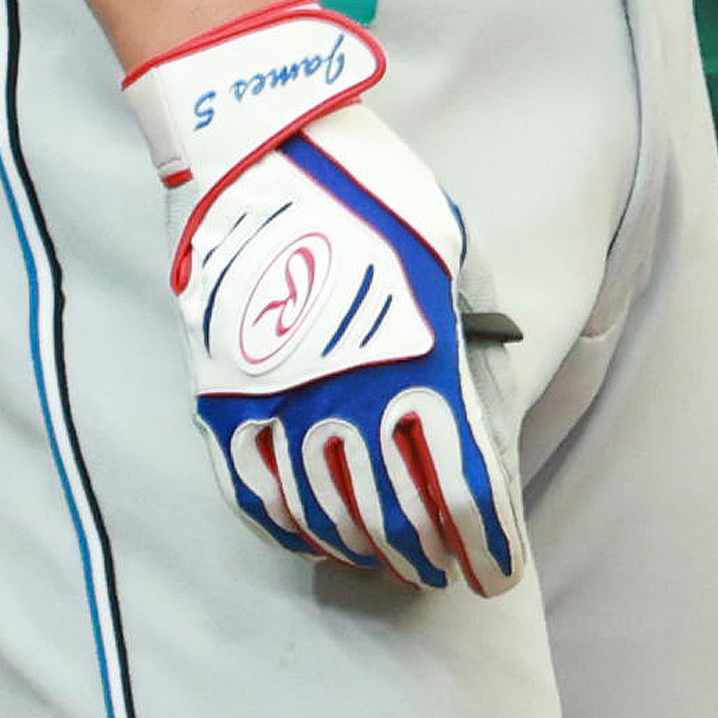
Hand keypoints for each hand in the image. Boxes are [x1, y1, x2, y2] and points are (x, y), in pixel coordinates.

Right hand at [123, 0, 524, 593]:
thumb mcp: (449, 249)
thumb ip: (467, 330)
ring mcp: (279, 405)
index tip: (493, 571)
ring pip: (329, 520)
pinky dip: (294, 529)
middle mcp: (349, 397)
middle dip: (429, 555)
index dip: (484, 547)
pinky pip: (259, 496)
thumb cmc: (367, 189)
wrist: (257, 145)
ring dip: (367, 551)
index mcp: (419, 360)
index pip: (461, 494)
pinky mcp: (224, 400)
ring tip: (389, 560)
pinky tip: (318, 537)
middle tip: (443, 568)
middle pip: (398, 520)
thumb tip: (477, 399)